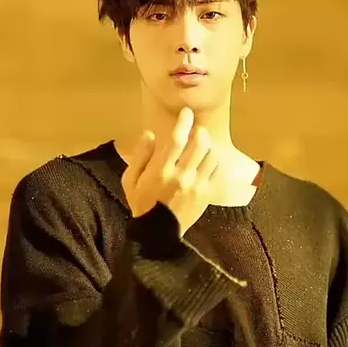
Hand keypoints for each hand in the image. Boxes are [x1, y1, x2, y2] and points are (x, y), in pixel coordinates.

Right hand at [121, 108, 218, 236]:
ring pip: (211, 155)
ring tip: (202, 144)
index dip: (183, 122)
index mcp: (160, 171)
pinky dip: (214, 161)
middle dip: (199, 131)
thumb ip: (139, 156)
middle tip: (196, 129)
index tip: (186, 113)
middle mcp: (181, 176)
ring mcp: (196, 186)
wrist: (158, 234)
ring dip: (208, 145)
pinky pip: (217, 171)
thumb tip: (149, 134)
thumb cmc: (141, 204)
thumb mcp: (130, 180)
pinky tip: (207, 160)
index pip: (176, 139)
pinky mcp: (207, 194)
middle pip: (199, 144)